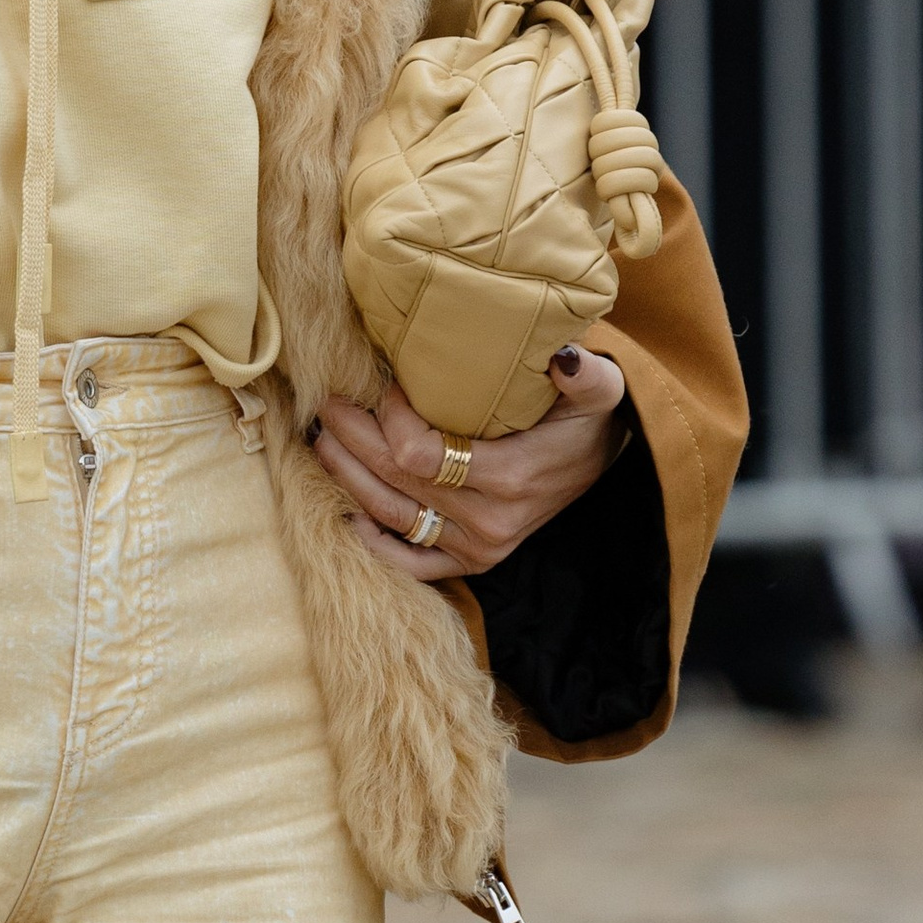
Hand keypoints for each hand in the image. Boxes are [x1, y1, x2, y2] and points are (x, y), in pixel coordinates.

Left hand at [310, 345, 625, 582]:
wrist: (600, 461)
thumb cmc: (585, 417)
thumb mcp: (599, 390)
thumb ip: (588, 375)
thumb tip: (562, 360)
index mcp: (510, 478)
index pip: (418, 454)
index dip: (390, 419)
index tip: (387, 383)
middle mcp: (488, 522)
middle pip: (394, 480)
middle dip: (352, 436)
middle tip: (327, 401)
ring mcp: (477, 547)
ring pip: (390, 515)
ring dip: (346, 476)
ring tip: (322, 437)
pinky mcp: (470, 561)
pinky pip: (411, 563)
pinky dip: (374, 543)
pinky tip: (347, 511)